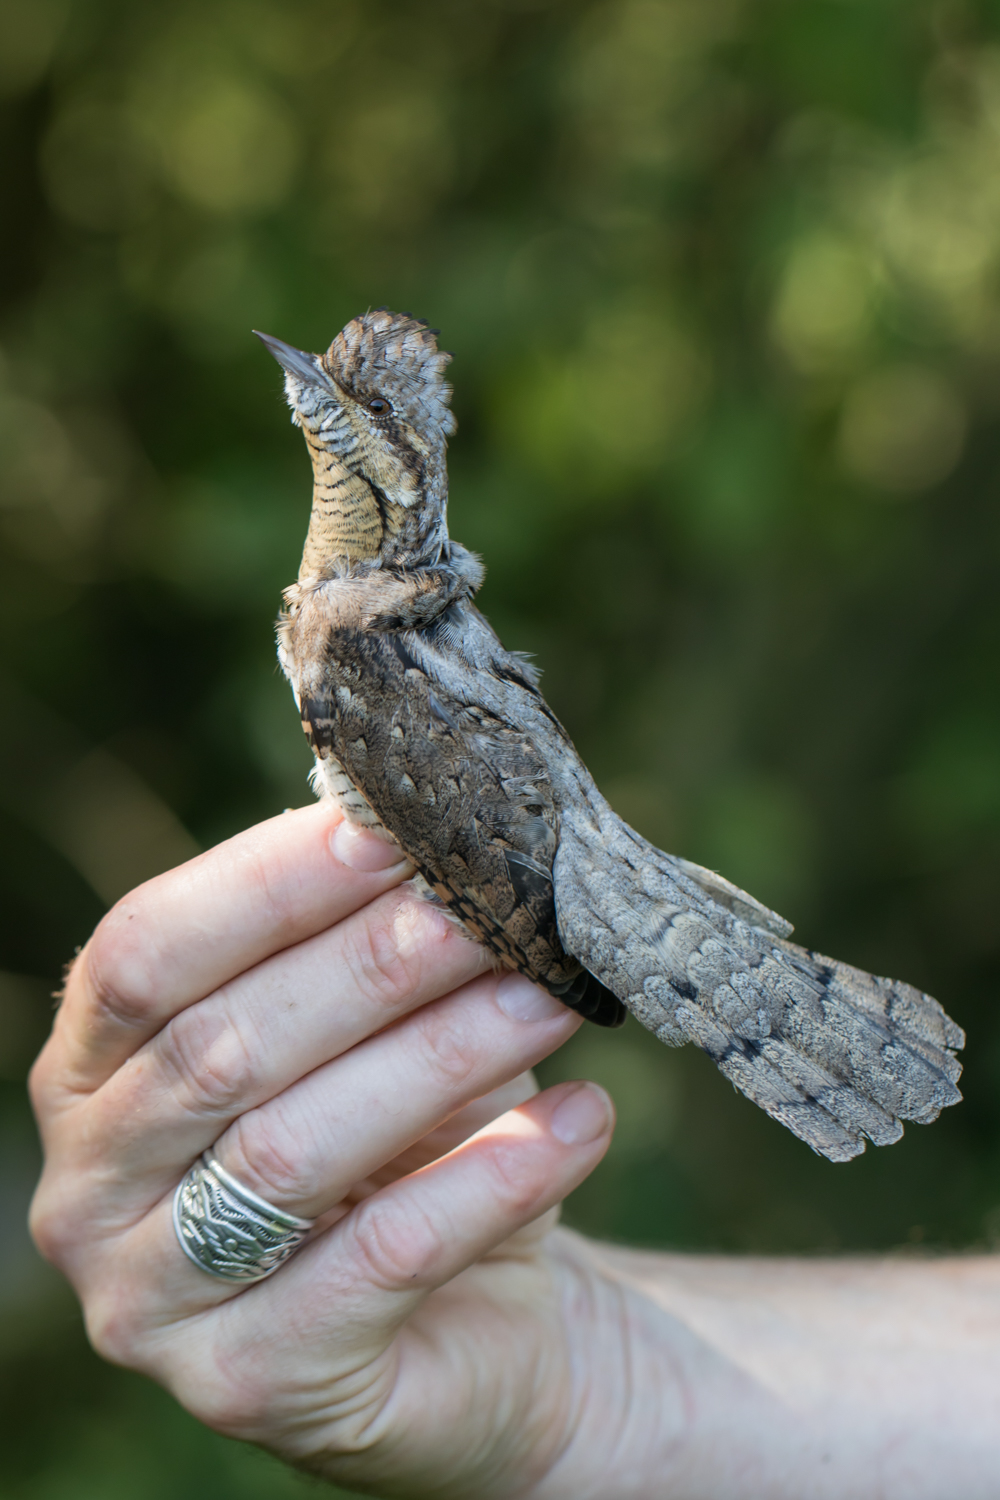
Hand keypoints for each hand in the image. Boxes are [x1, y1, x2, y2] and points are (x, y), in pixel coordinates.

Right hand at [28, 802, 619, 1497]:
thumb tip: (429, 819)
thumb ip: (367, 936)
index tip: (390, 828)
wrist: (470, 1321)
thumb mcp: (372, 1029)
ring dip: (441, 1054)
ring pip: (292, 1149)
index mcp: (92, 1071)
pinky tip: (586, 1118)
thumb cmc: (406, 1142)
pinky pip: (381, 1262)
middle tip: (494, 908)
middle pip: (219, 1047)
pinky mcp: (251, 1384)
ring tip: (552, 995)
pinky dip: (494, 1178)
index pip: (143, 953)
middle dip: (371, 963)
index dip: (263, 883)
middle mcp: (89, 1187)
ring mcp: (151, 1301)